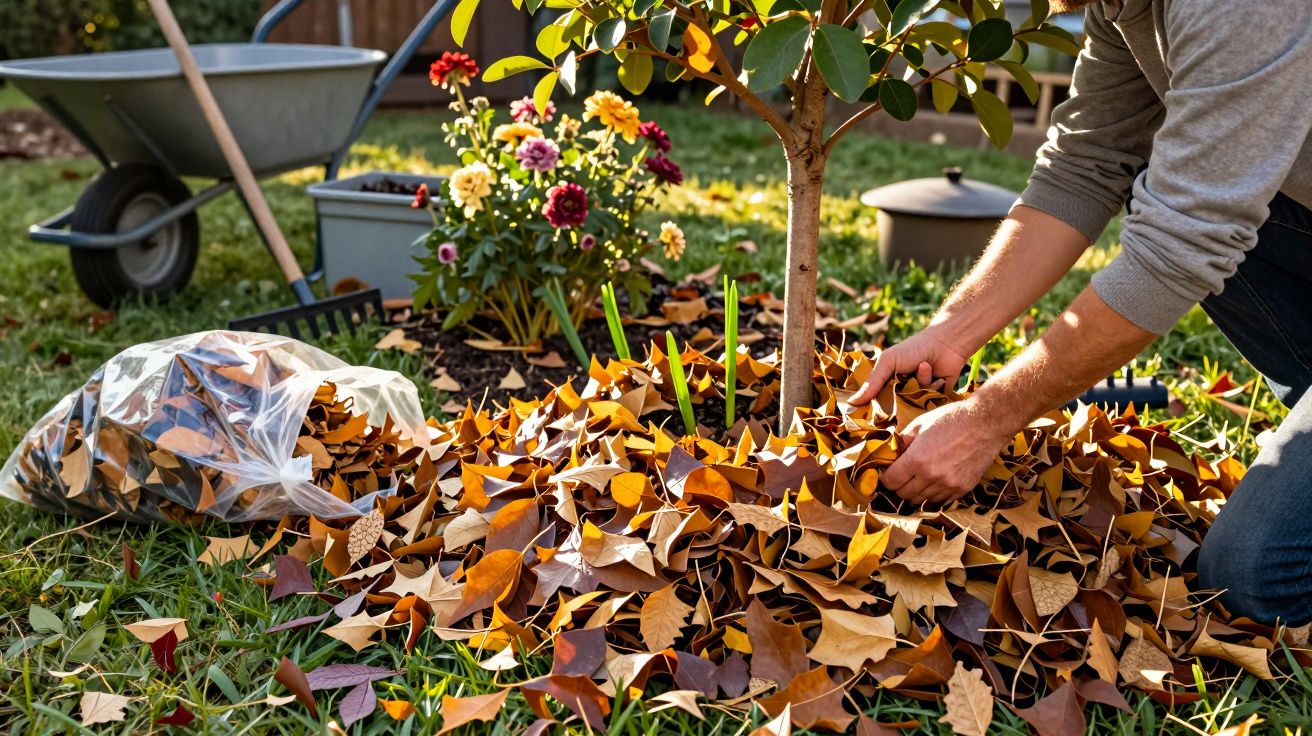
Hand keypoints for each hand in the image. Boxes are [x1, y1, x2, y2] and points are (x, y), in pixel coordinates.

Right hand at [849, 329, 970, 405]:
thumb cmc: (914, 348)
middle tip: (905, 383)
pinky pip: (931, 404)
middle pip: (897, 409)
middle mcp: (903, 391)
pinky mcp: (936, 399)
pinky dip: (934, 386)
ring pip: (916, 405)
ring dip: (921, 383)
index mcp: (888, 383)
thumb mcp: (889, 362)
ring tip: (924, 366)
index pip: (878, 402)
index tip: (872, 411)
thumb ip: (873, 383)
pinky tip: (937, 374)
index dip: (876, 406)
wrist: (945, 343)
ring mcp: (919, 396)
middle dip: (902, 396)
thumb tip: (852, 402)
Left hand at [882, 398, 1013, 503]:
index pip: (891, 481)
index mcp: (917, 459)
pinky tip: (936, 480)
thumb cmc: (951, 419)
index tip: (888, 473)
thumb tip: (893, 453)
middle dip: (899, 487)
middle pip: (904, 495)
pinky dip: (935, 494)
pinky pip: (941, 500)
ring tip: (919, 479)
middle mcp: (931, 476)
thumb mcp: (920, 423)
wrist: (985, 423)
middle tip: (901, 477)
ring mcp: (948, 485)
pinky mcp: (962, 488)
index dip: (886, 478)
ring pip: (922, 500)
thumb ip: (903, 441)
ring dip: (917, 492)